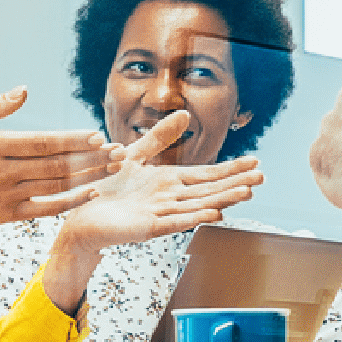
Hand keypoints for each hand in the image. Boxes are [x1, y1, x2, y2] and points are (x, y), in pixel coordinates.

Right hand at [0, 88, 122, 230]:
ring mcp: (10, 195)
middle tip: (119, 151)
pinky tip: (92, 192)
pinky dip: (72, 202)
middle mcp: (6, 172)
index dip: (72, 140)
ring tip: (114, 167)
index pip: (42, 142)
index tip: (97, 135)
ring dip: (89, 176)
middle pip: (57, 164)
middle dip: (92, 158)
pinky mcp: (12, 215)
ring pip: (58, 185)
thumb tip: (24, 89)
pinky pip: (48, 208)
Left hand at [55, 112, 261, 254]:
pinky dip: (194, 218)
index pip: (207, 174)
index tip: (255, 161)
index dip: (230, 169)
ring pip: (197, 206)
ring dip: (223, 200)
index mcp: (169, 182)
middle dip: (236, 183)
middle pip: (209, 190)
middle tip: (262, 176)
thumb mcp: (136, 154)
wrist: (79, 215)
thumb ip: (160, 137)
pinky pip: (174, 222)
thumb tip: (185, 114)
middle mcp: (170, 198)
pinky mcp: (146, 227)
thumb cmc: (106, 189)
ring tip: (247, 192)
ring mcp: (160, 214)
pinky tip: (214, 214)